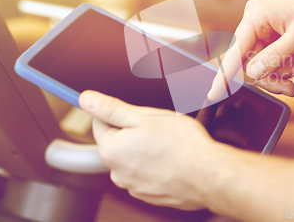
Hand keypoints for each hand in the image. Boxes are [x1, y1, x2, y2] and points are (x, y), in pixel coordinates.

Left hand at [79, 90, 216, 209]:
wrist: (207, 174)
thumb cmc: (180, 143)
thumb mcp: (143, 116)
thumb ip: (110, 108)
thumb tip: (86, 99)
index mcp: (111, 150)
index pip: (100, 123)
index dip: (120, 112)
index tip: (138, 112)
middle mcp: (117, 172)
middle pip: (119, 142)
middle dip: (135, 131)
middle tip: (160, 126)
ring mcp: (134, 186)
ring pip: (135, 158)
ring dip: (147, 149)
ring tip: (170, 144)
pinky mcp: (151, 194)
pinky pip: (148, 173)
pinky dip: (158, 165)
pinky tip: (174, 159)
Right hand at [208, 0, 293, 100]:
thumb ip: (274, 57)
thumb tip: (252, 74)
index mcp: (256, 15)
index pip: (235, 50)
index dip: (225, 75)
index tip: (214, 94)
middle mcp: (255, 19)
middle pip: (249, 60)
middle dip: (269, 76)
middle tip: (290, 89)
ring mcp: (264, 25)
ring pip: (260, 61)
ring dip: (279, 72)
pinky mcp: (273, 31)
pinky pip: (270, 55)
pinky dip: (283, 65)